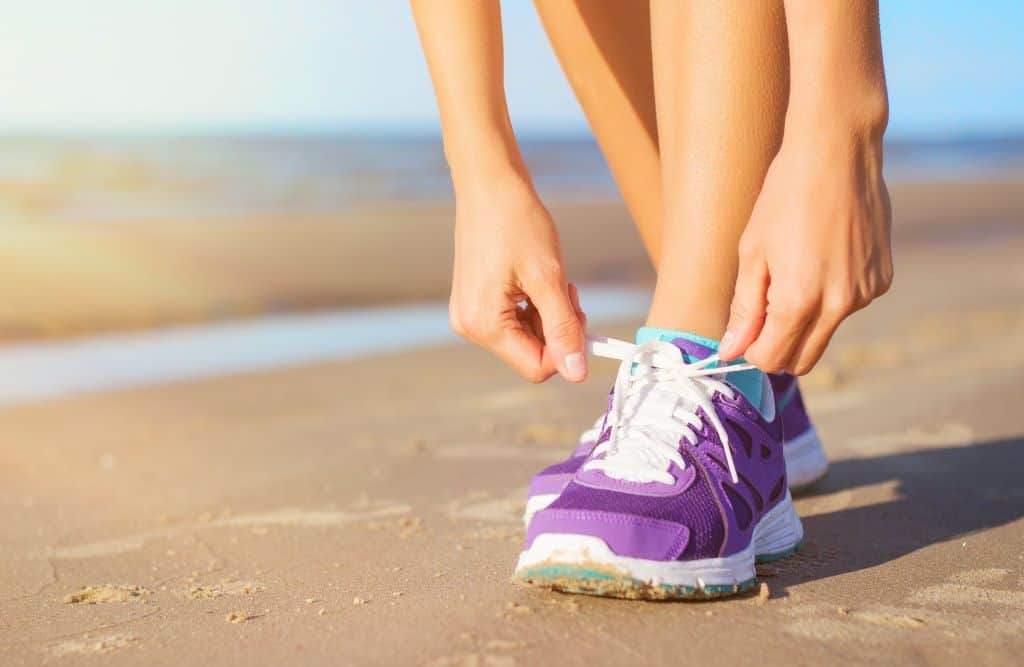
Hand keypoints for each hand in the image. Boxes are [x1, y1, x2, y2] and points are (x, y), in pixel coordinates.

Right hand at [448, 176, 586, 382]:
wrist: (489, 182)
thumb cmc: (516, 221)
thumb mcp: (549, 277)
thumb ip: (563, 328)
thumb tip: (577, 373)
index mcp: (483, 324)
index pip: (536, 367)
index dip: (567, 349)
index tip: (581, 315)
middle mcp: (470, 325)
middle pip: (530, 353)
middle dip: (557, 328)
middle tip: (567, 290)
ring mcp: (469, 313)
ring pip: (525, 337)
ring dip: (547, 314)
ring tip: (551, 278)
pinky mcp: (475, 300)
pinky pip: (513, 320)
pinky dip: (533, 306)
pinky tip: (535, 277)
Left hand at [719, 132, 892, 373]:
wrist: (838, 152)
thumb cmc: (784, 197)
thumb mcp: (752, 252)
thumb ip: (745, 308)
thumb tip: (732, 352)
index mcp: (800, 301)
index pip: (771, 359)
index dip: (751, 349)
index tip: (744, 328)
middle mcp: (839, 305)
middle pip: (802, 359)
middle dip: (778, 346)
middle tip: (763, 310)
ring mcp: (866, 294)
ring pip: (826, 332)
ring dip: (806, 317)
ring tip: (796, 265)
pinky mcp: (883, 279)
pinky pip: (849, 306)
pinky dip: (832, 295)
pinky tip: (824, 255)